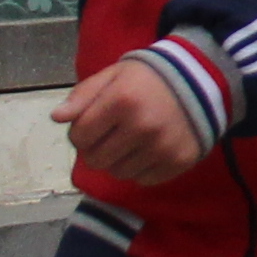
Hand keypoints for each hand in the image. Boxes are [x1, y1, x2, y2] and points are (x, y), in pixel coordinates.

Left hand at [52, 53, 211, 184]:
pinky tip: (146, 150)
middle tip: (109, 135)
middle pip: (95, 160)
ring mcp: (161, 147)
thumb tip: (57, 117)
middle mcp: (141, 127)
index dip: (80, 132)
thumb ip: (82, 95)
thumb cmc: (147, 77)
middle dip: (95, 149)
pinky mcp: (178, 162)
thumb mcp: (113, 76)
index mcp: (121, 101)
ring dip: (117, 161)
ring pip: (118, 173)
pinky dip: (139, 169)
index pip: (79, 136)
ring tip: (129, 142)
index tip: (93, 124)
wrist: (199, 81)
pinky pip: (142, 180)